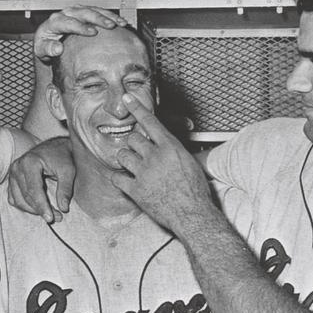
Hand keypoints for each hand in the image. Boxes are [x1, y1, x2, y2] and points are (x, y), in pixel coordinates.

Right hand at [7, 137, 75, 222]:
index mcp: (29, 162)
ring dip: (33, 210)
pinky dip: (25, 205)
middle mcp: (17, 167)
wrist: (55, 147)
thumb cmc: (62, 156)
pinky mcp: (12, 179)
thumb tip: (63, 208)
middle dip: (40, 210)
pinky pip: (15, 198)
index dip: (42, 206)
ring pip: (18, 200)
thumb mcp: (68, 170)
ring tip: (50, 214)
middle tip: (57, 217)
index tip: (51, 218)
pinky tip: (39, 209)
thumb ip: (65, 189)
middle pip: (26, 196)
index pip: (33, 190)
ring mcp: (12, 173)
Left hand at [34, 6, 126, 61]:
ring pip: (94, 10)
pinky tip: (121, 23)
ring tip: (119, 24)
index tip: (92, 32)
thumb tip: (58, 48)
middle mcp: (67, 13)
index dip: (80, 26)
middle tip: (110, 25)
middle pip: (84, 12)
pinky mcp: (86, 13)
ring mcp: (77, 12)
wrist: (49, 39)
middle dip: (98, 18)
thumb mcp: (42, 49)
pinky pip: (100, 12)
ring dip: (108, 16)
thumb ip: (48, 49)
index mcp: (55, 21)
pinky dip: (111, 16)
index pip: (68, 21)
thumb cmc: (45, 45)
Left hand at [109, 94, 214, 232]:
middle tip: (139, 152)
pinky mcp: (135, 190)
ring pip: (122, 155)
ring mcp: (143, 173)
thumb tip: (167, 145)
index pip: (150, 121)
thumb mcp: (190, 162)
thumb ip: (174, 150)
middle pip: (133, 138)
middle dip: (134, 144)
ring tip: (133, 166)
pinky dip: (117, 178)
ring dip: (125, 159)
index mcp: (170, 147)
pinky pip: (117, 178)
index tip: (126, 98)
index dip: (136, 108)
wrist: (192, 214)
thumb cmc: (196, 191)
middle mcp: (154, 157)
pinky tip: (121, 179)